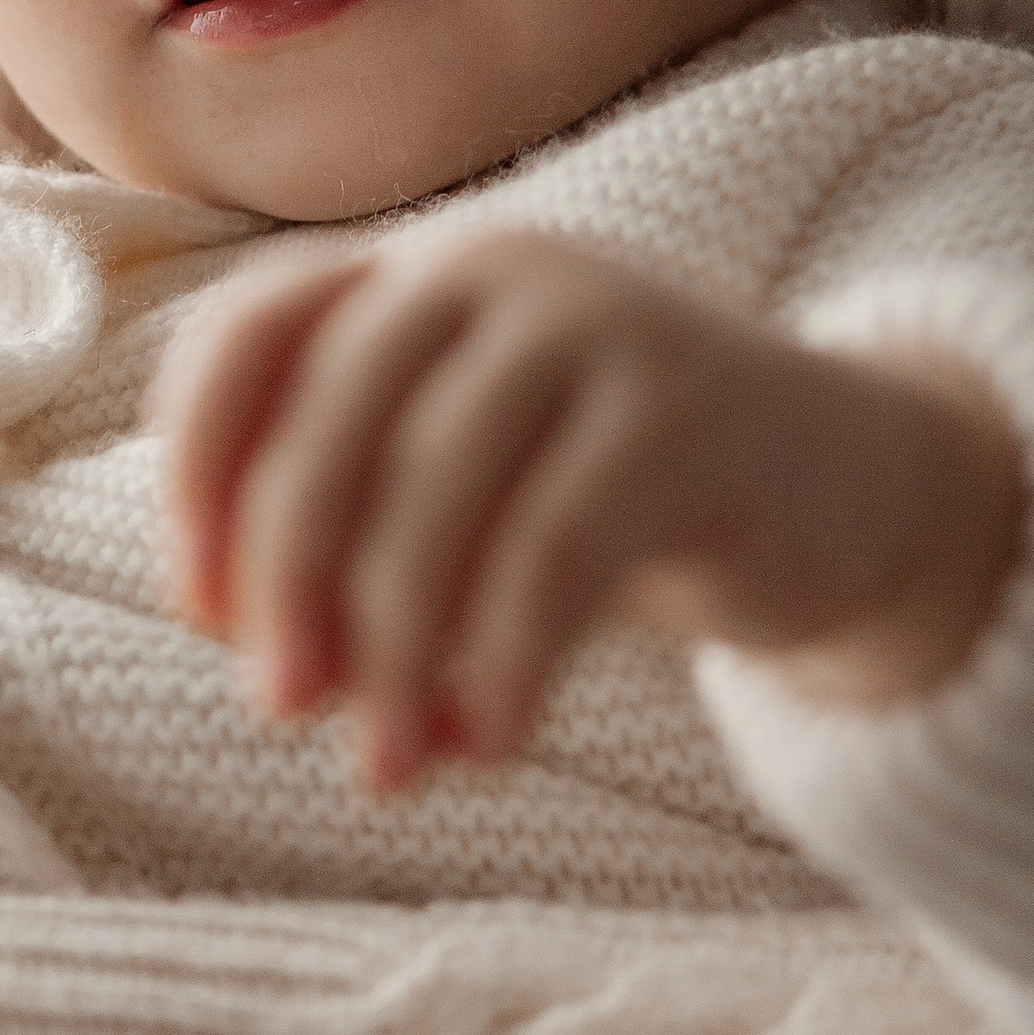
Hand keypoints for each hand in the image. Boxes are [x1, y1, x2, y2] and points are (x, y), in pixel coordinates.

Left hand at [160, 227, 1030, 785]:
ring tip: (390, 767)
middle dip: (288, 580)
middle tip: (280, 710)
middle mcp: (485, 267)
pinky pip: (554, 549)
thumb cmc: (606, 500)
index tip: (194, 607)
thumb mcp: (465, 492)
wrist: (839, 479)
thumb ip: (357, 534)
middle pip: (330, 423)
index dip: (199, 468)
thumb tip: (253, 644)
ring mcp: (589, 322)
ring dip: (394, 650)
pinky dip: (503, 663)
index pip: (248, 333)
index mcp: (406, 276)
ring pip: (436, 493)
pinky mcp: (680, 405)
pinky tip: (493, 743)